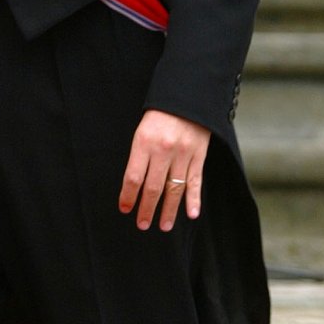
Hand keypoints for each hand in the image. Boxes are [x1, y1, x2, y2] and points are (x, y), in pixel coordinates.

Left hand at [119, 109, 210, 231]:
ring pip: (174, 189)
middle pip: (153, 187)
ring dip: (169, 210)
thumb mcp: (142, 131)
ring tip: (163, 226)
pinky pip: (196, 181)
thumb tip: (134, 186)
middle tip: (142, 224)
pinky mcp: (199, 156)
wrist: (188, 97)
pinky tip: (191, 214)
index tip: (125, 209)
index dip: (128, 196)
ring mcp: (183, 154)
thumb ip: (139, 156)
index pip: (133, 177)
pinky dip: (194, 199)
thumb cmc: (159, 116)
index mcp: (144, 143)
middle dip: (147, 209)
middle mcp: (164, 150)